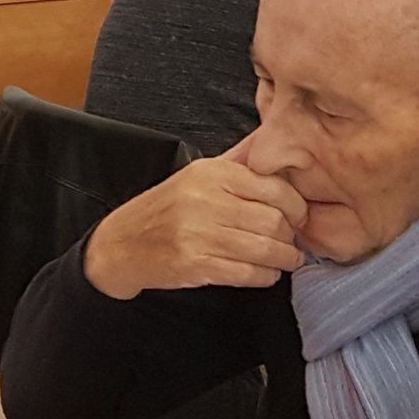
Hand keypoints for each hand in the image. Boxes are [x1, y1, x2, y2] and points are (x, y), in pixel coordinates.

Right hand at [83, 138, 306, 299]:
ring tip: (284, 259)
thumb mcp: (195, 177)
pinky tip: (263, 272)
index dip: (297, 207)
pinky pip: (248, 273)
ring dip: (283, 259)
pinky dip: (264, 276)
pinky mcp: (195, 264)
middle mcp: (204, 200)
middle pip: (274, 221)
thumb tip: (278, 142)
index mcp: (210, 173)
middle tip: (290, 242)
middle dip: (290, 236)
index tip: (298, 216)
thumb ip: (237, 164)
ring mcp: (198, 233)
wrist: (120, 244)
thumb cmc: (164, 211)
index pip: (276, 188)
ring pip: (266, 249)